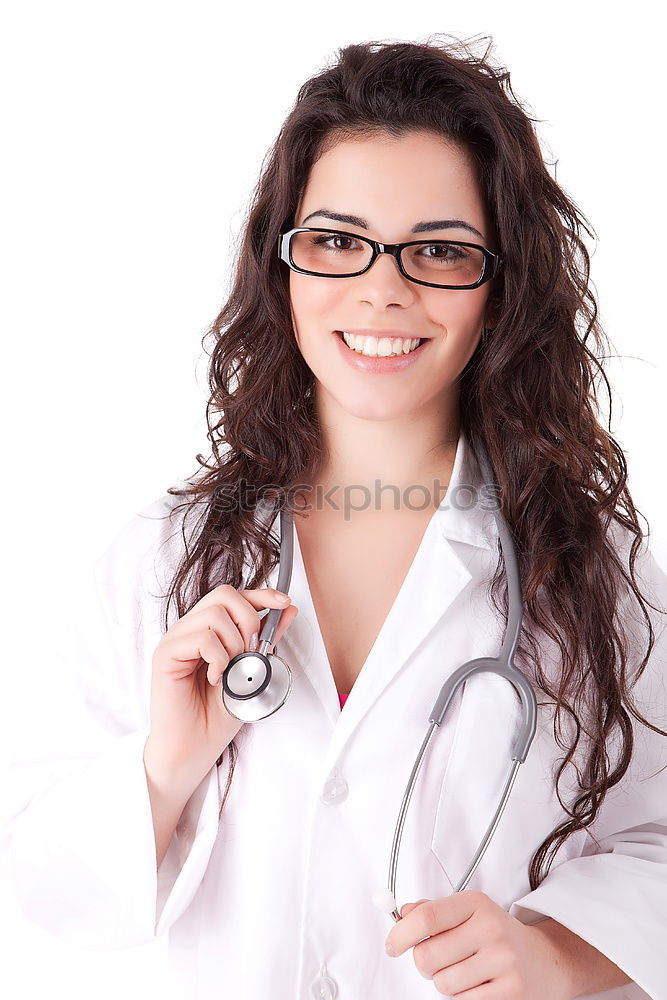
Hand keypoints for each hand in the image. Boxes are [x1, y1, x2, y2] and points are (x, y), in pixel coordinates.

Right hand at [146, 584, 297, 794]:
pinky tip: (216, 678)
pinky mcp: (164, 655)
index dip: (260, 594)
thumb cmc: (216, 717)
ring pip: (214, 613)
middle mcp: (188, 629)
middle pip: (224, 595)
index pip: (233, 596)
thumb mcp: (253, 673)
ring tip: (231, 671)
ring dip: (234, 643)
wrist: (193, 750)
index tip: (284, 603)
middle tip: (251, 654)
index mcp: (206, 630)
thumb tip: (288, 610)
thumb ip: (267, 641)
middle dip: (250, 620)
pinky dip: (218, 658)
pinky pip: (201, 637)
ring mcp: (175, 640)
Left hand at [384, 891, 570, 998]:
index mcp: (476, 904)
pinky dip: (463, 997)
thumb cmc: (498, 934)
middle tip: (435, 960)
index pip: (427, 918)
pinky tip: (478, 983)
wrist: (546, 960)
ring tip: (464, 970)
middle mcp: (491, 929)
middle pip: (427, 955)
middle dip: (423, 962)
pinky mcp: (510, 992)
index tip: (393, 944)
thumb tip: (402, 913)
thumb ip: (433, 911)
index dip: (401, 933)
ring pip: (443, 983)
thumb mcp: (469, 912)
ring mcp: (503, 962)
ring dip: (444, 981)